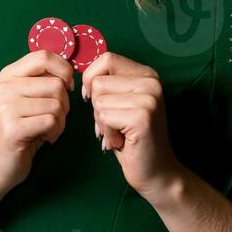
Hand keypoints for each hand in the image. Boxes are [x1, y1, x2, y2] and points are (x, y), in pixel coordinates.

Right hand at [0, 49, 73, 196]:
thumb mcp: (28, 98)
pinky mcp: (13, 128)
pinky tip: (45, 138)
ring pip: (57, 104)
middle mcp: (5, 87)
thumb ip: (43, 80)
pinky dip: (55, 132)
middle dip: (66, 103)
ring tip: (48, 129)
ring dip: (61, 121)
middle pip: (57, 84)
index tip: (67, 86)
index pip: (44, 56)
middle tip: (54, 117)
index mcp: (9, 74)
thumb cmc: (21, 128)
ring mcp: (7, 107)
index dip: (64, 70)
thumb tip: (69, 70)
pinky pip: (51, 121)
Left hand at [81, 51, 183, 202]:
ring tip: (119, 133)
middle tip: (114, 124)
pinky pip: (104, 116)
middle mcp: (151, 81)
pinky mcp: (142, 116)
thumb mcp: (121, 103)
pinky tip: (122, 141)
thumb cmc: (132, 138)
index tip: (95, 99)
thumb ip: (108, 83)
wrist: (156, 172)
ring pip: (98, 100)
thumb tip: (76, 73)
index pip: (106, 58)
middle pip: (98, 81)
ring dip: (102, 122)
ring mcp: (149, 97)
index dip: (92, 79)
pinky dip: (107, 132)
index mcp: (147, 74)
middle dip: (97, 106)